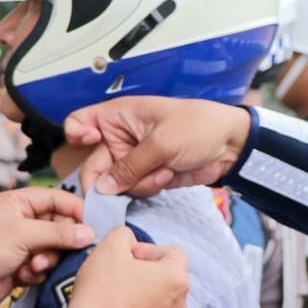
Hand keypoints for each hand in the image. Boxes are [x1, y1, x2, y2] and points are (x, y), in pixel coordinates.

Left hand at [0, 187, 94, 307]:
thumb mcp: (22, 235)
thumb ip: (58, 233)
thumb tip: (89, 233)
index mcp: (15, 202)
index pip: (55, 198)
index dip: (74, 210)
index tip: (90, 224)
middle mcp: (19, 220)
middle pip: (58, 225)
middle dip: (59, 241)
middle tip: (56, 252)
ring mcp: (20, 244)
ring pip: (53, 248)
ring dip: (47, 259)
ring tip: (33, 267)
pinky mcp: (21, 266)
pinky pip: (44, 265)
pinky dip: (37, 272)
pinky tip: (23, 277)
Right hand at [62, 226, 188, 307]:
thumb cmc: (101, 292)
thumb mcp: (109, 246)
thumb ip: (125, 235)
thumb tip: (130, 244)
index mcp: (178, 278)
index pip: (172, 252)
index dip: (148, 250)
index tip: (127, 257)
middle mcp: (181, 304)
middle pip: (167, 276)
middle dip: (145, 271)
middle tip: (119, 273)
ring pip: (159, 298)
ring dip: (142, 292)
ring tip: (116, 294)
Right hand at [65, 97, 252, 196]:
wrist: (231, 145)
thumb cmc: (200, 126)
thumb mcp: (161, 143)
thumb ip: (129, 167)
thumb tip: (104, 188)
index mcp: (119, 116)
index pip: (80, 122)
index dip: (77, 134)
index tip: (88, 143)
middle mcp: (121, 137)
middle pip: (96, 165)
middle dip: (112, 178)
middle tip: (124, 184)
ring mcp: (134, 159)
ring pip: (117, 183)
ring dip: (139, 183)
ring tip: (164, 169)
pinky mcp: (148, 175)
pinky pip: (136, 190)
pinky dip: (150, 188)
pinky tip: (169, 175)